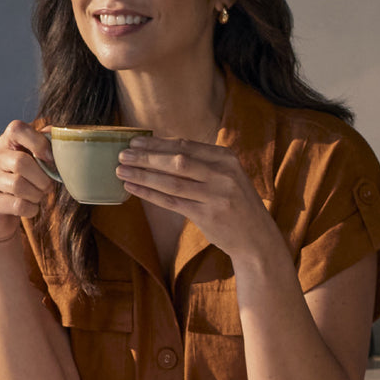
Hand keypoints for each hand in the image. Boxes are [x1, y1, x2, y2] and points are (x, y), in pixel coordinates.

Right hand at [0, 121, 55, 243]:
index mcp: (6, 144)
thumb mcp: (34, 162)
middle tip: (47, 187)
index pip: (17, 129)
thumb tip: (59, 133)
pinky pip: (18, 205)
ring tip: (37, 197)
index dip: (39, 142)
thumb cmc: (24, 183)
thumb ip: (45, 146)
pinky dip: (31, 209)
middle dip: (42, 178)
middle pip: (21, 162)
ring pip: (19, 185)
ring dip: (37, 195)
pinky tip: (29, 208)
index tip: (51, 159)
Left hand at [116, 136, 275, 258]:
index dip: (157, 143)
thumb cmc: (237, 204)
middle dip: (146, 157)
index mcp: (227, 159)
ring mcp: (216, 195)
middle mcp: (224, 174)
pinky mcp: (207, 216)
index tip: (135, 142)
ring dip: (143, 175)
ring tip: (122, 171)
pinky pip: (172, 202)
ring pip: (172, 182)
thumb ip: (203, 163)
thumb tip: (162, 151)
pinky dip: (150, 194)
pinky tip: (133, 189)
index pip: (186, 146)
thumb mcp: (228, 176)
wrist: (257, 237)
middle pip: (177, 161)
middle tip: (123, 155)